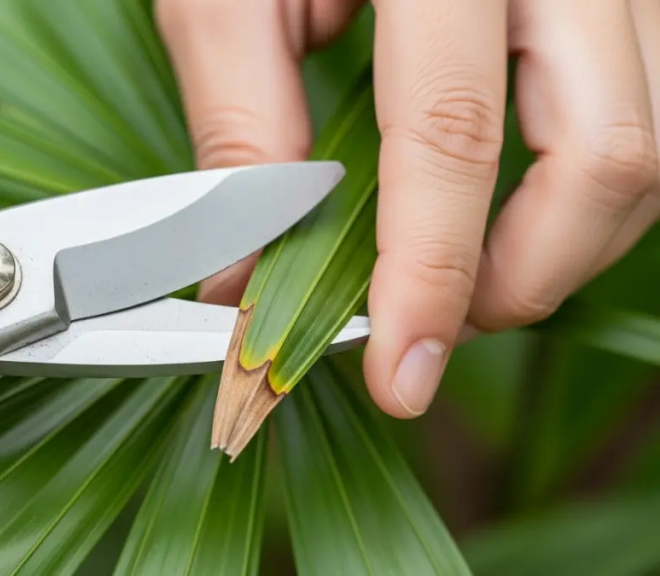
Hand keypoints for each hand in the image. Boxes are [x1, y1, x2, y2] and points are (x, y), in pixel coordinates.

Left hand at [156, 1, 659, 417]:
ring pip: (659, 136)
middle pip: (610, 148)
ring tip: (475, 264)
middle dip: (526, 275)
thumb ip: (242, 125)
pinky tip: (524, 191)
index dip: (429, 274)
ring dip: (572, 238)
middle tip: (440, 326)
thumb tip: (246, 276)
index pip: (452, 133)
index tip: (403, 374)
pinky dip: (600, 178)